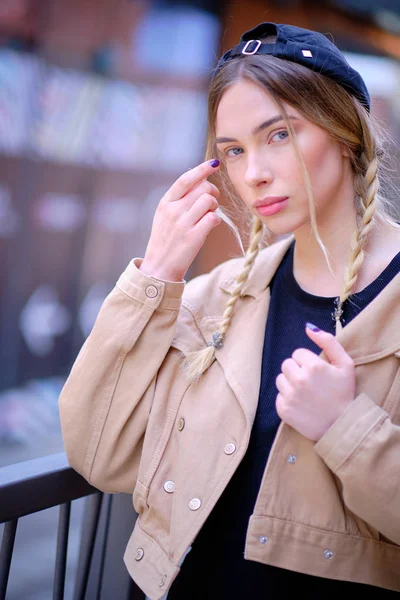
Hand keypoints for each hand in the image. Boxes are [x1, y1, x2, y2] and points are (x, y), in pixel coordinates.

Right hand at [140, 160, 220, 281]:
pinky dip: (216, 220)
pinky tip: (211, 225)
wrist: (159, 267)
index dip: (201, 169)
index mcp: (165, 203)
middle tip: (211, 202)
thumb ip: (179, 199)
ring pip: (209, 201)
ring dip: (214, 206)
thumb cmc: (165, 240)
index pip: (185, 179)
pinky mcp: (194, 237)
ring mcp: (183, 224)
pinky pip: (213, 218)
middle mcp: (173, 211)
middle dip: (212, 192)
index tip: (214, 164)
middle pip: (203, 188)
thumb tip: (200, 180)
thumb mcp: (165, 215)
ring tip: (209, 215)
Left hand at [275, 323, 355, 440]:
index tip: (317, 373)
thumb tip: (308, 327)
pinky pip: (278, 395)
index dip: (308, 362)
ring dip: (290, 383)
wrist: (341, 426)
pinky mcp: (283, 409)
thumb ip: (328, 341)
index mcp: (313, 366)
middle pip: (287, 364)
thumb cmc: (344, 393)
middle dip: (297, 370)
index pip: (298, 353)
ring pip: (280, 378)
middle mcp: (299, 379)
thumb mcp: (345, 364)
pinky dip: (288, 398)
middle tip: (311, 383)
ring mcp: (289, 395)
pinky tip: (301, 404)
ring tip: (306, 393)